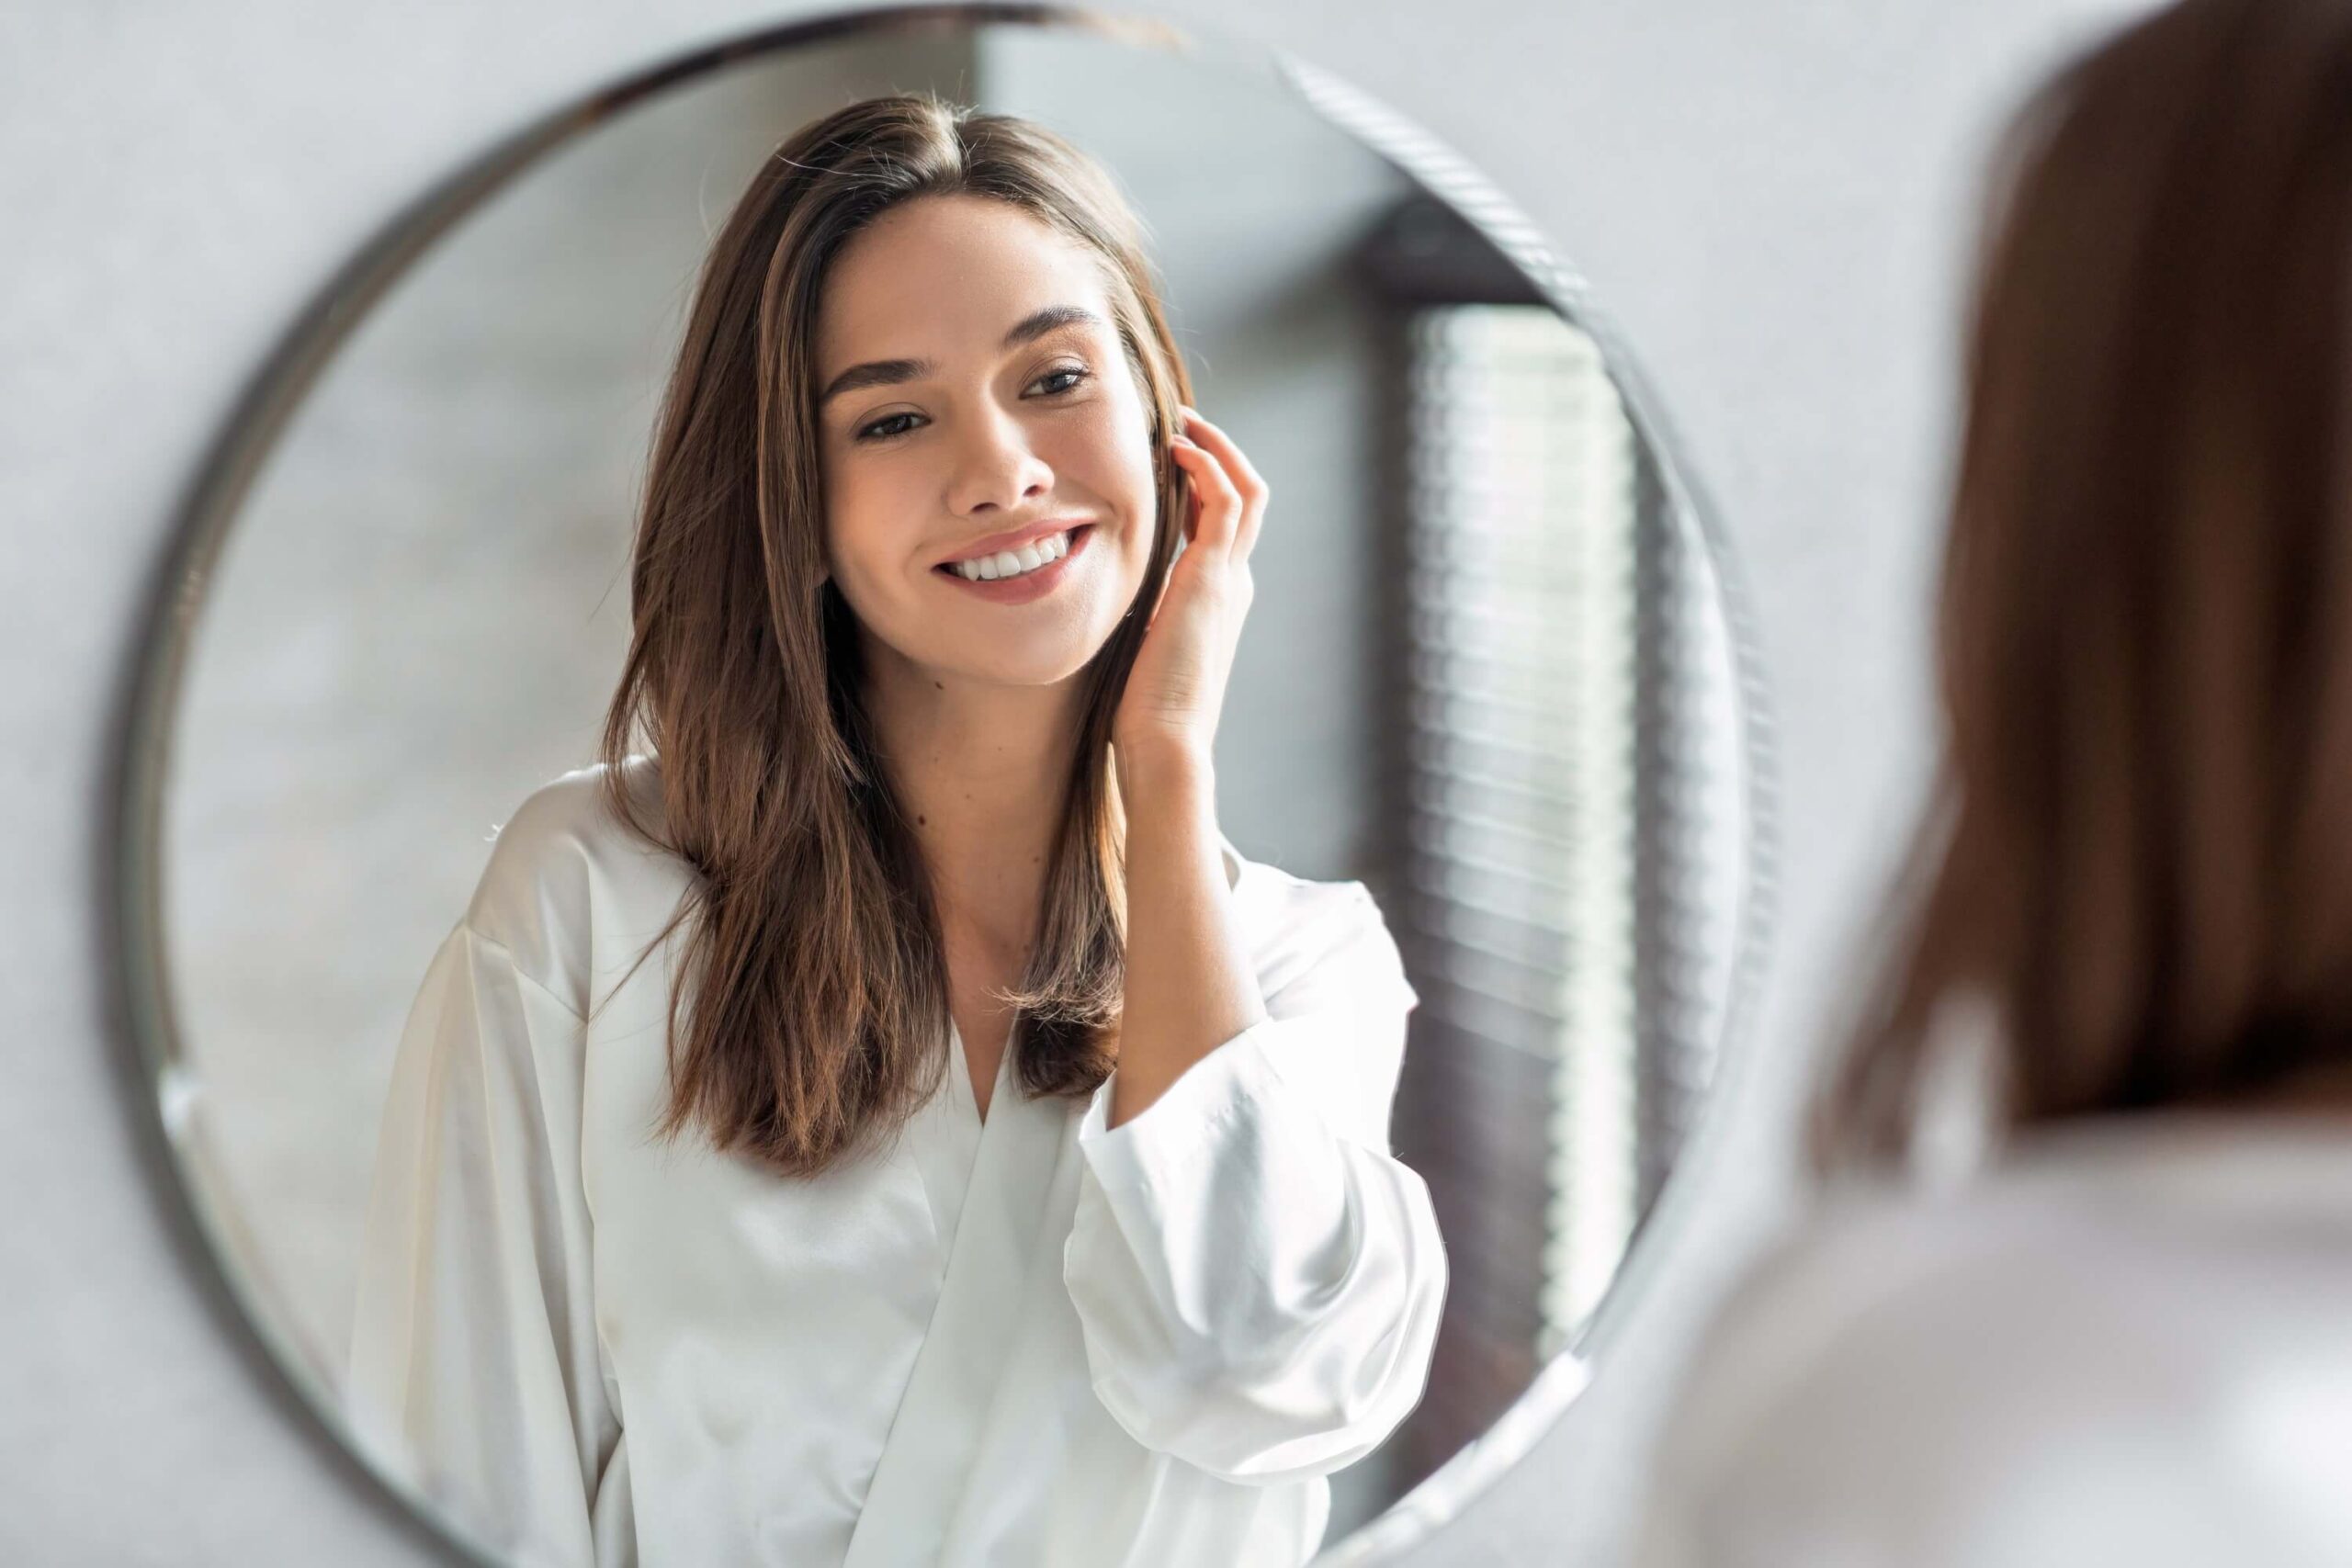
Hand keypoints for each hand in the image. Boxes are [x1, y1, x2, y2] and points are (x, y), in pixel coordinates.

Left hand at [1112, 407, 1265, 776]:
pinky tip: (1180, 450)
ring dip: (1218, 449)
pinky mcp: (1215, 576)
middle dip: (1219, 456)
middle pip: (1247, 500)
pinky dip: (1209, 467)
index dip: (1199, 488)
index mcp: (1215, 601)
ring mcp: (1229, 579)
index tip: (1168, 462)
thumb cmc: (1144, 711)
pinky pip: (1226, 501)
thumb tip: (1106, 605)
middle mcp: (1232, 584)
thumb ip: (1137, 618)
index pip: (1219, 527)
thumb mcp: (1140, 649)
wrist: (1166, 741)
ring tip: (1184, 425)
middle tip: (1184, 427)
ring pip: (1247, 491)